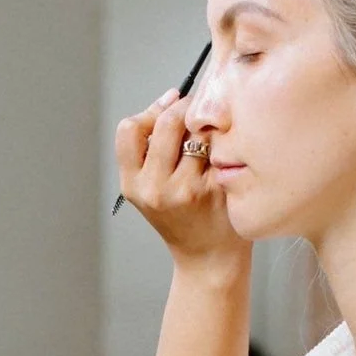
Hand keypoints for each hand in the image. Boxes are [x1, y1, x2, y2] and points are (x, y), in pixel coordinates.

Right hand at [115, 93, 247, 267]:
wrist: (209, 258)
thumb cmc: (183, 217)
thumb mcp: (149, 190)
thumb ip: (151, 151)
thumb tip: (172, 97)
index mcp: (133, 186)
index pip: (129, 129)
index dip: (150, 112)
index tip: (166, 108)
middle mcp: (156, 188)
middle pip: (167, 122)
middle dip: (184, 109)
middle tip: (195, 113)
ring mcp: (188, 189)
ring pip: (198, 131)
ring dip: (206, 129)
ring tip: (209, 141)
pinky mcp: (216, 189)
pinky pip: (221, 146)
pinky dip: (225, 144)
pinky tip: (226, 157)